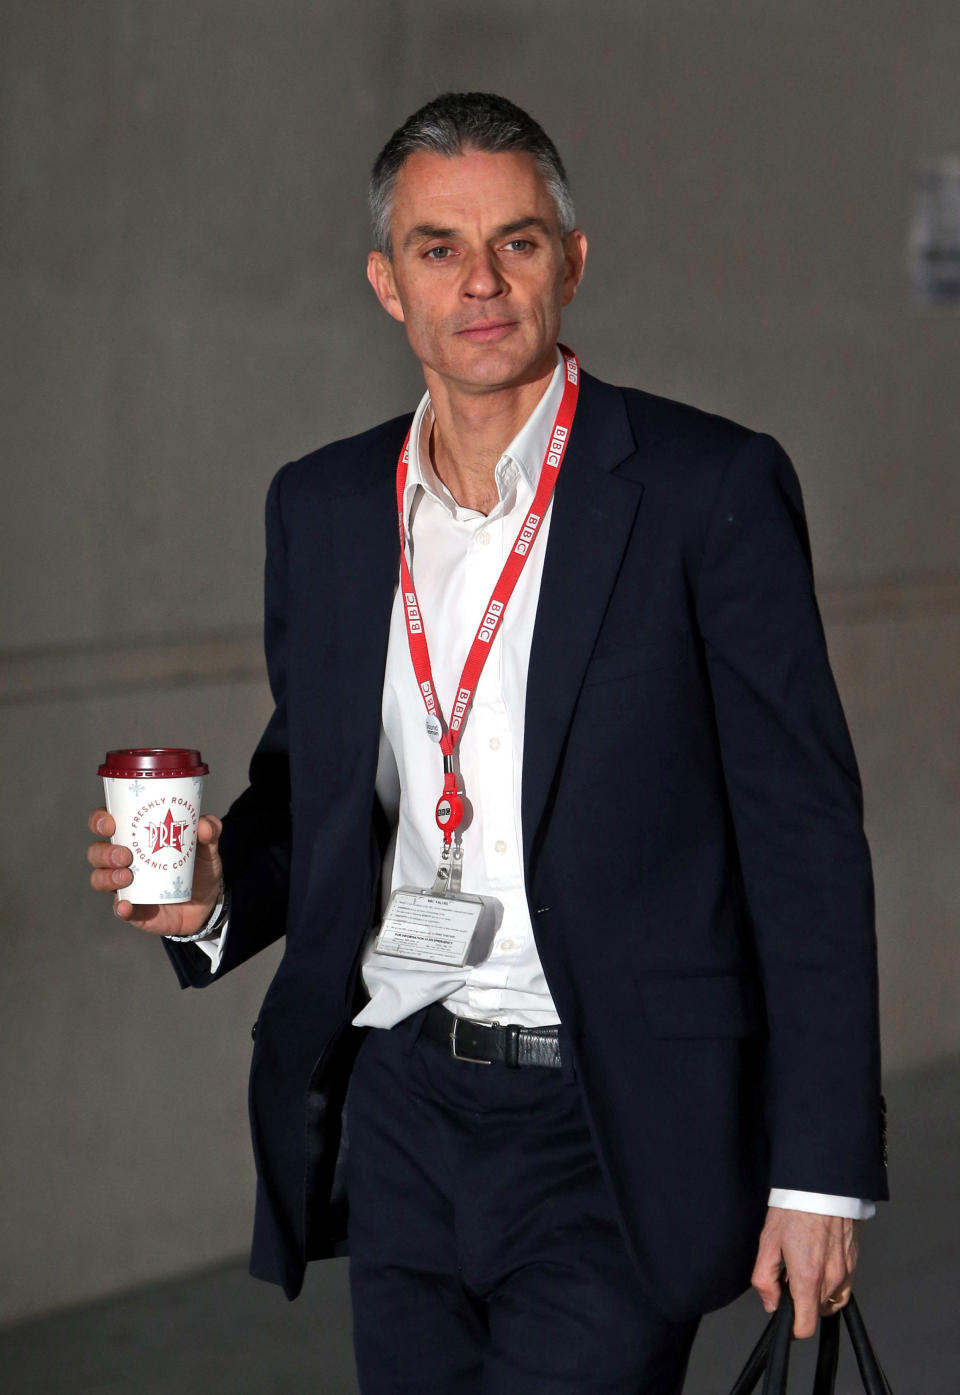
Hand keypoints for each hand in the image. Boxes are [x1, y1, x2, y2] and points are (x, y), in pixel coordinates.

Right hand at [87, 808, 223, 938]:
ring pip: (100, 879)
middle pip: (97, 852)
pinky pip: (119, 909)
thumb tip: (202, 825)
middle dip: (104, 852)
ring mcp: (125, 886)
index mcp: (134, 837)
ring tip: (127, 876)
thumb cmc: (199, 867)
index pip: (106, 823)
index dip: (100, 821)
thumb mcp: (207, 846)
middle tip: (125, 855)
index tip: (110, 823)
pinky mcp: (134, 909)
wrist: (208, 903)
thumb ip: (210, 831)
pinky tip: (126, 906)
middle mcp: (123, 860)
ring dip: (107, 877)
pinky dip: (120, 908)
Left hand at [751, 1208, 858, 1337]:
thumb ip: (765, 1279)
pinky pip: (843, 1286)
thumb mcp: (768, 1242)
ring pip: (831, 1300)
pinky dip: (830, 1282)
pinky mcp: (854, 1261)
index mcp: (808, 1277)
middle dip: (801, 1303)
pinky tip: (818, 1261)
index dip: (792, 1328)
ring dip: (817, 1293)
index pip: (806, 1325)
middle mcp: (832, 1278)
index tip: (785, 1318)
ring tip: (804, 1267)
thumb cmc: (794, 1209)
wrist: (822, 1184)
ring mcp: (847, 1271)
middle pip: (817, 1312)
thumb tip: (770, 1304)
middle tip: (789, 1277)